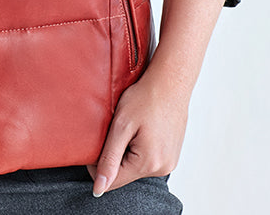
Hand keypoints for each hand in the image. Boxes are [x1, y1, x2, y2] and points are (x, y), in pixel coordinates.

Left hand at [86, 64, 188, 195]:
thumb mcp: (121, 126)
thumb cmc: (146, 98)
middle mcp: (162, 168)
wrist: (170, 82)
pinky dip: (140, 147)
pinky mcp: (172, 155)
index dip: (97, 164)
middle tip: (117, 128)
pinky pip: (148, 159)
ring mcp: (169, 162)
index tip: (97, 141)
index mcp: (148, 163)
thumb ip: (109, 158)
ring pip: (136, 166)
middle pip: (125, 174)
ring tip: (132, 126)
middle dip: (115, 154)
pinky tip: (142, 128)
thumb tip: (99, 189)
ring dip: (127, 150)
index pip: (112, 181)